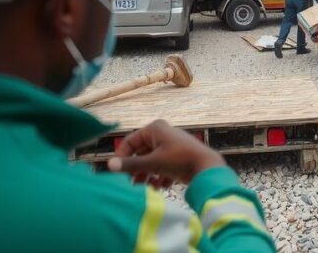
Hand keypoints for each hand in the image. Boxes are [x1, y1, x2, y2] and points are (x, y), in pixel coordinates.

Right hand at [107, 120, 225, 186]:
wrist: (208, 168)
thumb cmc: (180, 160)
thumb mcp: (153, 163)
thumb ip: (131, 165)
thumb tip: (109, 165)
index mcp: (155, 129)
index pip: (129, 141)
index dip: (122, 157)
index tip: (118, 173)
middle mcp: (162, 134)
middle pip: (141, 153)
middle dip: (136, 169)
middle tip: (130, 184)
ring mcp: (171, 145)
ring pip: (152, 161)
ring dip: (148, 175)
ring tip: (145, 188)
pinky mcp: (178, 156)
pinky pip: (163, 166)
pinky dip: (160, 177)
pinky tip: (162, 186)